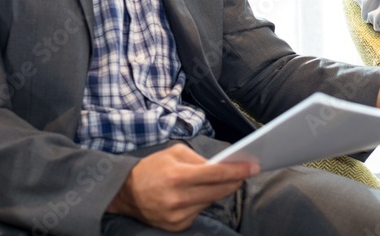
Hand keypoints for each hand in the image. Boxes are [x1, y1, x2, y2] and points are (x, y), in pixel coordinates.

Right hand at [107, 143, 256, 230]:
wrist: (125, 193)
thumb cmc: (152, 168)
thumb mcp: (174, 153)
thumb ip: (199, 159)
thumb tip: (221, 166)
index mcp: (178, 176)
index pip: (216, 174)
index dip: (237, 171)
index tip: (253, 167)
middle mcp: (178, 198)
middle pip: (218, 191)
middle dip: (234, 181)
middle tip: (246, 173)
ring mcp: (177, 215)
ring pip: (210, 202)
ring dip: (217, 192)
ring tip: (219, 181)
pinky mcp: (176, 226)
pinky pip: (199, 212)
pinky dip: (202, 203)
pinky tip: (196, 195)